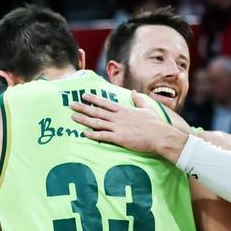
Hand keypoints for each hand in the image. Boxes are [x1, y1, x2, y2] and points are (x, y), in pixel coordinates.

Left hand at [71, 92, 188, 160]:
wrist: (159, 135)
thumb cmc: (155, 123)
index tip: (83, 95)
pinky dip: (92, 134)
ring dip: (84, 119)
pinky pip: (102, 136)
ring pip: (97, 122)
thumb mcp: (147, 108)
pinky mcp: (119, 138)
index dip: (93, 99)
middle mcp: (118, 117)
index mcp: (124, 110)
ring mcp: (118, 127)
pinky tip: (84, 133)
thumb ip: (138, 100)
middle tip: (71, 104)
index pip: (105, 103)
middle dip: (83, 107)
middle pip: (97, 111)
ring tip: (73, 117)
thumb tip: (134, 92)